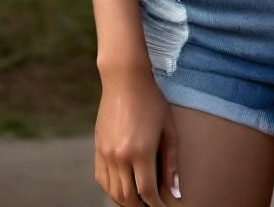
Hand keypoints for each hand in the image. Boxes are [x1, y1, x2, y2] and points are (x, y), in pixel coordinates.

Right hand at [94, 67, 180, 206]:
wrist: (125, 80)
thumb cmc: (152, 101)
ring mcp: (106, 153)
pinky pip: (101, 179)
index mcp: (140, 152)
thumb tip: (176, 192)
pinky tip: (122, 186)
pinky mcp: (98, 148)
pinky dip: (111, 189)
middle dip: (140, 206)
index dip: (155, 204)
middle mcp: (120, 156)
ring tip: (138, 199)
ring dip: (125, 200)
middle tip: (151, 203)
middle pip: (128, 197)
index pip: (147, 192)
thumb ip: (172, 162)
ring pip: (113, 191)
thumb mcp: (168, 129)